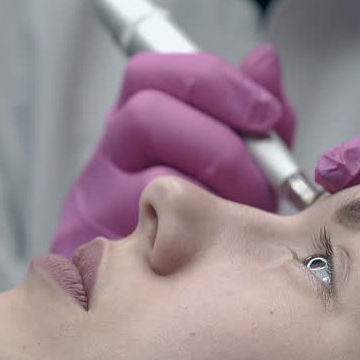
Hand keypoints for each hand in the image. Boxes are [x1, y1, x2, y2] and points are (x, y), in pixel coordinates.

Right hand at [51, 44, 295, 255]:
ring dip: (215, 199)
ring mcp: (95, 200)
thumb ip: (255, 114)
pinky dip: (198, 242)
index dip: (214, 84)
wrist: (166, 297)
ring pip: (151, 182)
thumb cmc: (206, 220)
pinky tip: (219, 250)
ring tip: (243, 222)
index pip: (152, 73)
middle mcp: (112, 150)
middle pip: (148, 117)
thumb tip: (263, 61)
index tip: (263, 114)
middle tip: (261, 183)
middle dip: (222, 148)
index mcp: (141, 116)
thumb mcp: (241, 158)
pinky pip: (149, 240)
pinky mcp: (96, 252)